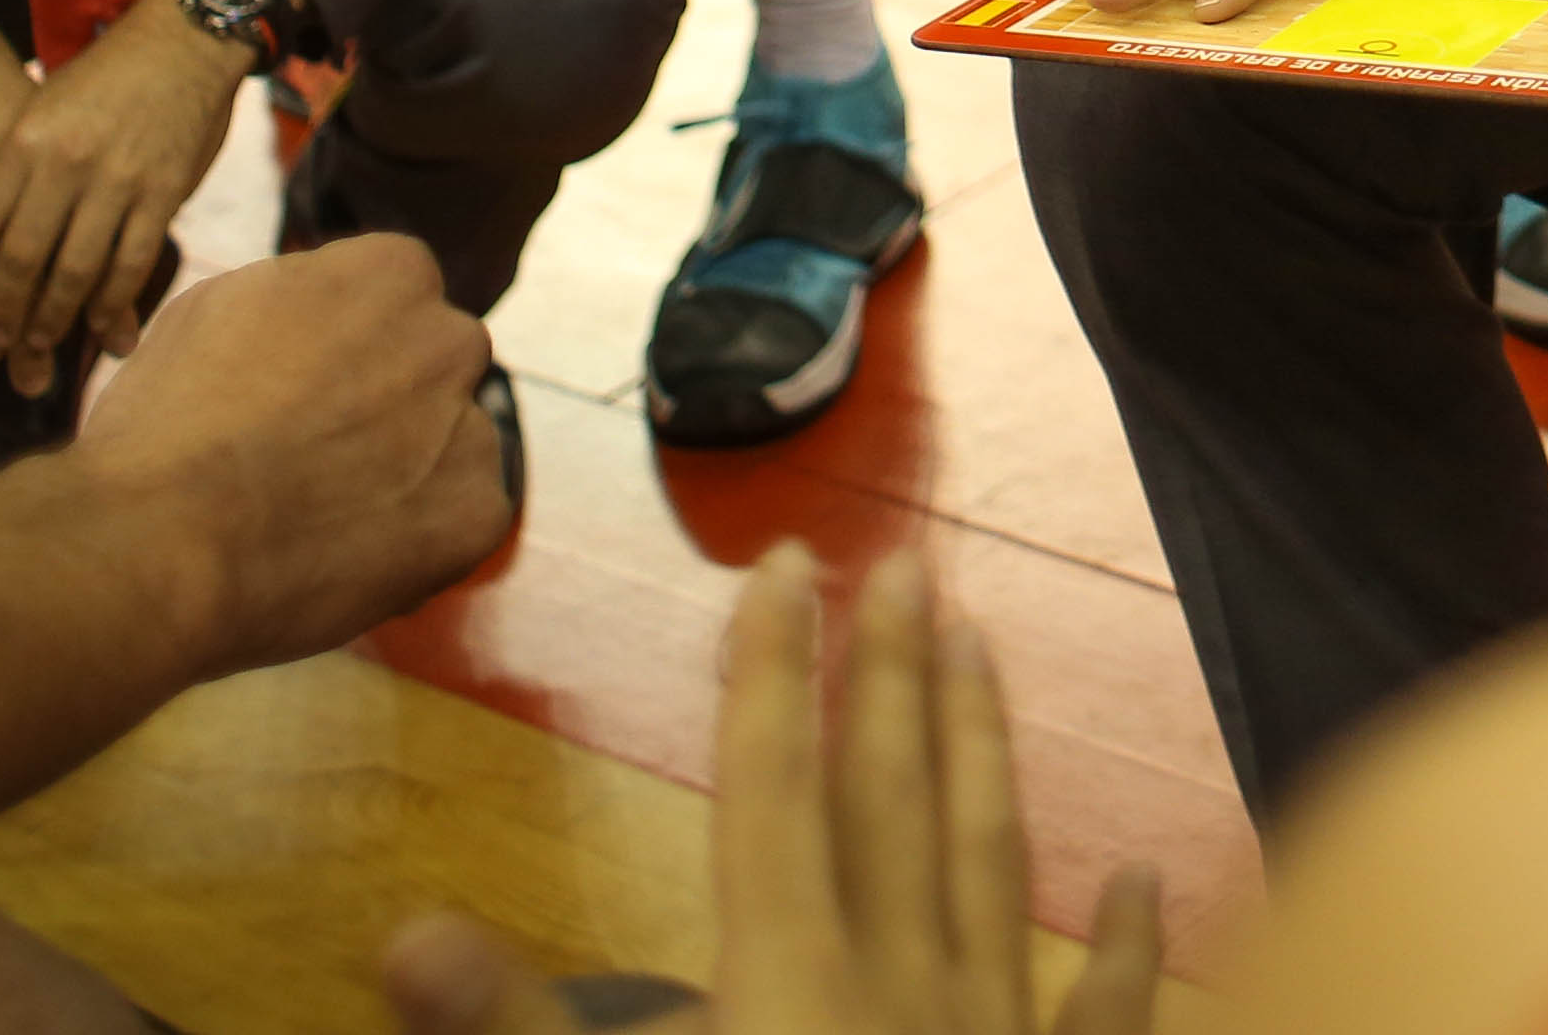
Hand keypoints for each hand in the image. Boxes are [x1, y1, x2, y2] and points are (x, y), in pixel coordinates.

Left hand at [0, 0, 252, 397]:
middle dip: (3, 311)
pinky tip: (100, 324)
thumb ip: (19, 168)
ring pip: (75, 271)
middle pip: (20, 258)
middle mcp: (65, 163)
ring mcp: (117, 180)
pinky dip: (112, 301)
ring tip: (41, 346)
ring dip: (54, 319)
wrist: (185, 39)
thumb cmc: (106, 77)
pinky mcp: (163, 192)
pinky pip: (130, 262)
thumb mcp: (45, 108)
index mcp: (25, 138)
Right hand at [67, 233, 509, 670]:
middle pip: (435, 365)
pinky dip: (418, 542)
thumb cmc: (165, 425)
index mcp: (393, 271)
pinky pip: (460, 522)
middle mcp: (449, 337)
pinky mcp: (477, 514)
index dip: (347, 349)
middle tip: (315, 455)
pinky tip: (345, 556)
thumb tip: (326, 310)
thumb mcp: (220, 310)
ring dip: (409, 470)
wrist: (159, 543)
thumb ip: (300, 296)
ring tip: (319, 517)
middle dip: (391, 401)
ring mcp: (472, 426)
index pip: (397, 296)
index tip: (304, 389)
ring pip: (454, 444)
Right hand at [381, 551, 1160, 1034]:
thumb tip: (401, 934)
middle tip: (908, 561)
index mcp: (787, 989)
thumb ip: (508, 1034)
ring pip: (994, 873)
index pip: (771, 797)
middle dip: (890, 680)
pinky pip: (1105, 1023)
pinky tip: (1147, 881)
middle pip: (892, 806)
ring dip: (985, 757)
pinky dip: (1131, 951)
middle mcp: (903, 994)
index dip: (769, 676)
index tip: (785, 559)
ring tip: (986, 650)